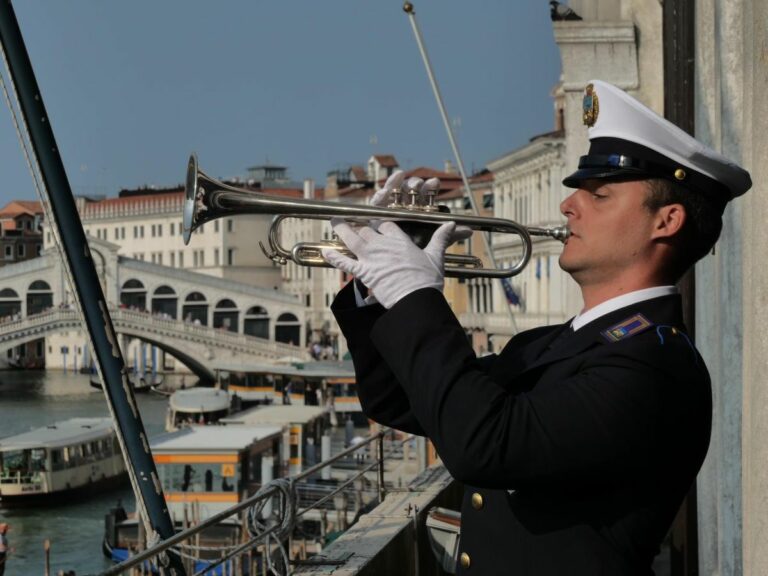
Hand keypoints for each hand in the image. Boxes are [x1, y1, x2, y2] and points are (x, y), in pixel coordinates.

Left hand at [322, 219, 457, 308]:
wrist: (416, 300)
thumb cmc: (427, 280)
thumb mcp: (436, 257)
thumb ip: (441, 239)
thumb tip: (452, 224)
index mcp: (400, 240)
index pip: (386, 224)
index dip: (379, 221)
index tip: (374, 220)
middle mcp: (383, 245)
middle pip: (366, 228)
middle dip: (358, 222)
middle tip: (350, 217)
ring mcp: (372, 258)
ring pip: (352, 238)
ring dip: (341, 228)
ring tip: (333, 221)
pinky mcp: (364, 273)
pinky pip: (345, 263)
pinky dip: (334, 257)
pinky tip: (326, 251)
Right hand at [370, 173, 471, 242]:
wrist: (396, 264)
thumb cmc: (414, 251)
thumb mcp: (432, 243)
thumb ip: (448, 236)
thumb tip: (469, 231)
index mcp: (419, 210)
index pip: (425, 195)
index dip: (430, 188)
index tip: (435, 182)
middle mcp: (405, 206)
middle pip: (410, 191)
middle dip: (414, 185)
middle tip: (419, 183)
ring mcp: (390, 208)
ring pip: (394, 193)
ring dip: (397, 184)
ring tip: (401, 177)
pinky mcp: (376, 214)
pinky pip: (377, 203)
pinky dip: (380, 195)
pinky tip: (384, 191)